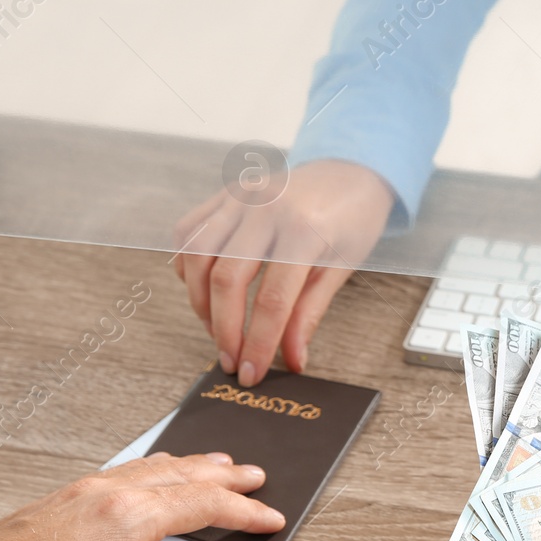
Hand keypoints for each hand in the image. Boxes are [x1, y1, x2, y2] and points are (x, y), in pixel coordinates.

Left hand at [0, 453, 284, 540]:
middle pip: (178, 475)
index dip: (243, 512)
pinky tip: (149, 478)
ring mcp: (72, 496)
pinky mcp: (51, 505)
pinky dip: (152, 471)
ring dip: (188, 467)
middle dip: (223, 477)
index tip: (270, 517)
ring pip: (147, 468)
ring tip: (214, 467)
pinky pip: (118, 473)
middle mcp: (99, 496)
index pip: (201, 505)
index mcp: (122, 521)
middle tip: (256, 477)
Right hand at [174, 159, 394, 385]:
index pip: (272, 300)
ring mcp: (240, 197)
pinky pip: (189, 232)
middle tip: (230, 361)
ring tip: (217, 329)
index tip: (251, 373)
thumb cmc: (351, 218)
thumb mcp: (340, 267)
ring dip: (201, 302)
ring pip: (198, 256)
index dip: (257, 343)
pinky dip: (189, 266)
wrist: (350, 167)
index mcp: (305, 229)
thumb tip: (291, 359)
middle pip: (227, 280)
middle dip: (224, 330)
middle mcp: (266, 208)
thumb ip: (310, 313)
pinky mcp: (224, 193)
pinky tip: (205, 289)